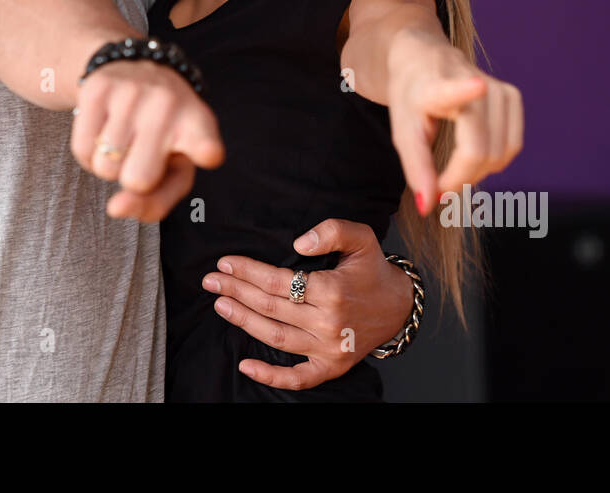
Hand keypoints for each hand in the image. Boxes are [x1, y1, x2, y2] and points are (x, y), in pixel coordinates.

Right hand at [70, 59, 223, 221]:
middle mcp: (168, 103)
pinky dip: (89, 154)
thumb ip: (153, 204)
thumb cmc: (161, 136)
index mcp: (198, 124)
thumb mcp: (172, 171)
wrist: (134, 70)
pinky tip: (104, 132)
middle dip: (133, 179)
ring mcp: (132, 91)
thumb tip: (114, 208)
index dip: (205, 151)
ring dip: (110, 166)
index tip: (208, 153)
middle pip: (138, 180)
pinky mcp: (98, 88)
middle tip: (142, 154)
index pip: (205, 144)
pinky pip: (82, 150)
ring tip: (124, 140)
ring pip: (105, 168)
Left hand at [201, 218, 412, 389]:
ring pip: (275, 337)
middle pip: (270, 307)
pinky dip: (270, 376)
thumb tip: (298, 244)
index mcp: (332, 290)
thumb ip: (331, 230)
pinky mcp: (331, 367)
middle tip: (211, 281)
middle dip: (237, 291)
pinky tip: (245, 365)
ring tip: (220, 305)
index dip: (247, 271)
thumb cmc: (372, 269)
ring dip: (243, 321)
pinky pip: (297, 378)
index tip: (226, 262)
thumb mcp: (361, 237)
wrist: (398, 305)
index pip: (278, 281)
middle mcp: (328, 322)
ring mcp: (328, 349)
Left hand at [387, 33, 522, 215]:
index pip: (452, 89)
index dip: (466, 90)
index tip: (477, 86)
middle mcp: (471, 81)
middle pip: (480, 150)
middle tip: (439, 185)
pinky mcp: (512, 96)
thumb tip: (429, 207)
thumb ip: (416, 169)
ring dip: (478, 173)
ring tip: (453, 170)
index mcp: (435, 86)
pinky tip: (474, 156)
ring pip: (501, 152)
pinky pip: (513, 145)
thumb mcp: (402, 131)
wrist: (422, 58)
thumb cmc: (410, 97)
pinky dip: (494, 161)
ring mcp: (497, 88)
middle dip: (460, 178)